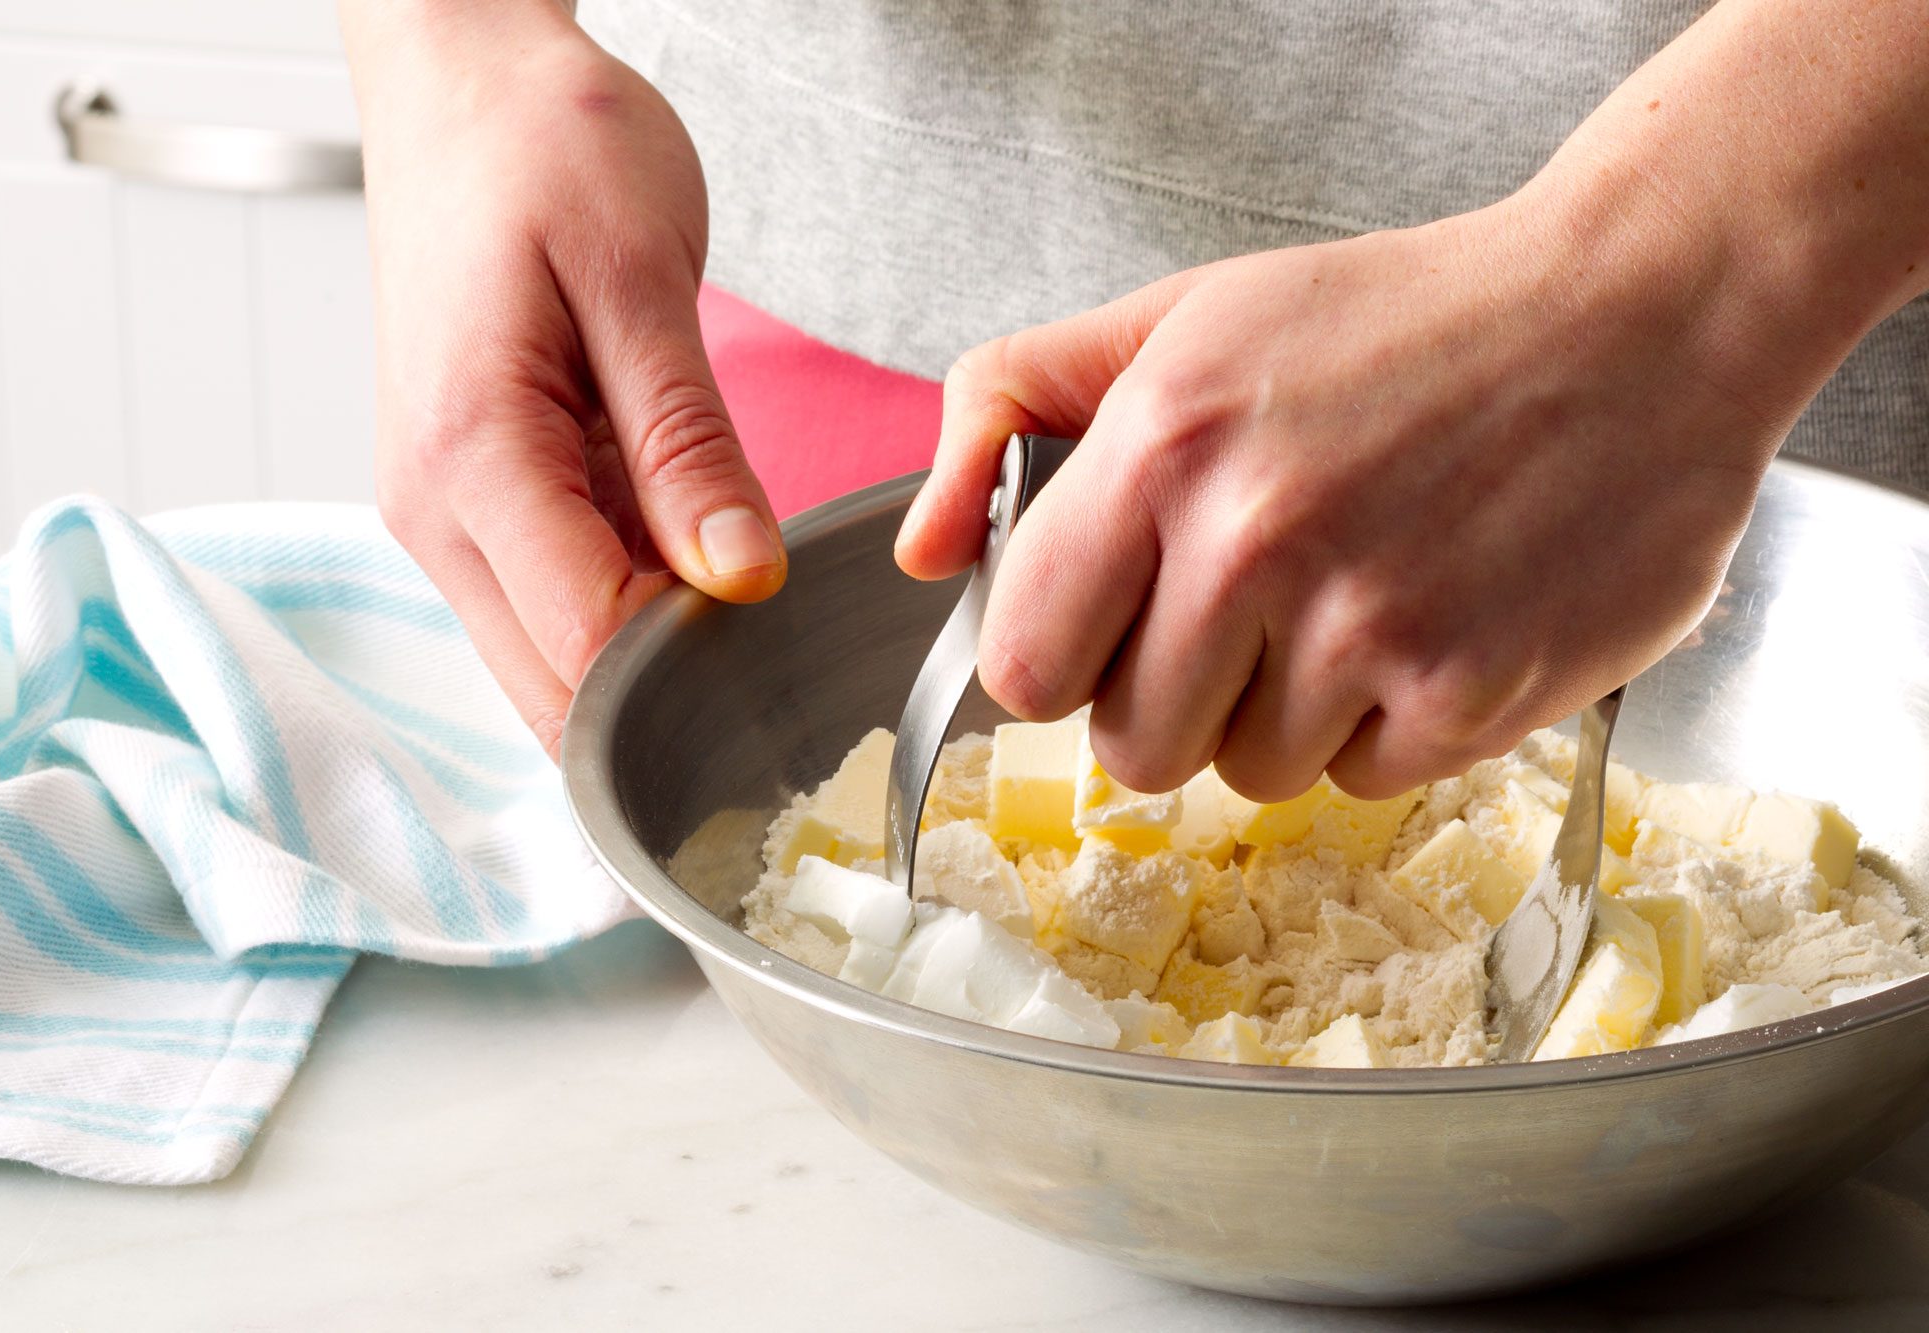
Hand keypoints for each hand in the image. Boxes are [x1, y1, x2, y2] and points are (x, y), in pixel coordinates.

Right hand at [345, 2, 784, 756]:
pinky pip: (557, 596)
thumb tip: (741, 580)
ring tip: (743, 584)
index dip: (696, 669)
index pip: (586, 648)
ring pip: (555, 658)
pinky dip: (633, 601)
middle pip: (559, 689)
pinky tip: (698, 552)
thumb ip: (687, 444)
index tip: (787, 638)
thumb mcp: (638, 278)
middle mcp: (436, 511)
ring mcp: (449, 514)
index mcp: (469, 458)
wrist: (462, 85)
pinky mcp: (476, 501)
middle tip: (782, 643)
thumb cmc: (540, 147)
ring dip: (653, 652)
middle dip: (671, 695)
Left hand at [895, 0, 1928, 802]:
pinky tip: (1431, 621)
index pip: (1023, 667)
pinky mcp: (1469, 694)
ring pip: (1251, 773)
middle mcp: (1254, 545)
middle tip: (1251, 611)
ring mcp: (1368, 628)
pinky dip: (1389, 726)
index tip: (1109, 632)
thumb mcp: (1186, 316)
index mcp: (1162, 447)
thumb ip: (1015, 405)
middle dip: (1176, 698)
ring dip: (1288, 713)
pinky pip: (1364, 781)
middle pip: (1132, 749)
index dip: (1062, 662)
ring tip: (1356, 596)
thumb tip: (918, 550)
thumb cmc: (1402, 321)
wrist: (1640, 315)